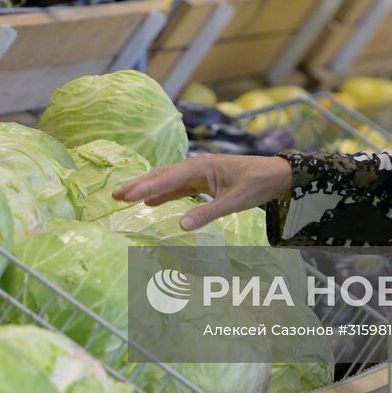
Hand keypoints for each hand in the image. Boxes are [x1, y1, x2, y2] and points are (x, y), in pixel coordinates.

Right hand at [112, 154, 293, 230]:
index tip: (127, 196)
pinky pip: (178, 187)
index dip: (146, 187)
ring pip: (167, 180)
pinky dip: (162, 193)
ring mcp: (199, 173)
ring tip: (124, 197)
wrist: (276, 175)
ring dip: (146, 188)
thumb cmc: (258, 184)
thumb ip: (207, 213)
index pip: (168, 177)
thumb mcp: (235, 202)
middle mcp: (196, 166)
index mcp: (202, 166)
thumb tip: (181, 227)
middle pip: (161, 175)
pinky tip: (150, 202)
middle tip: (114, 195)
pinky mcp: (203, 181)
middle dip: (138, 184)